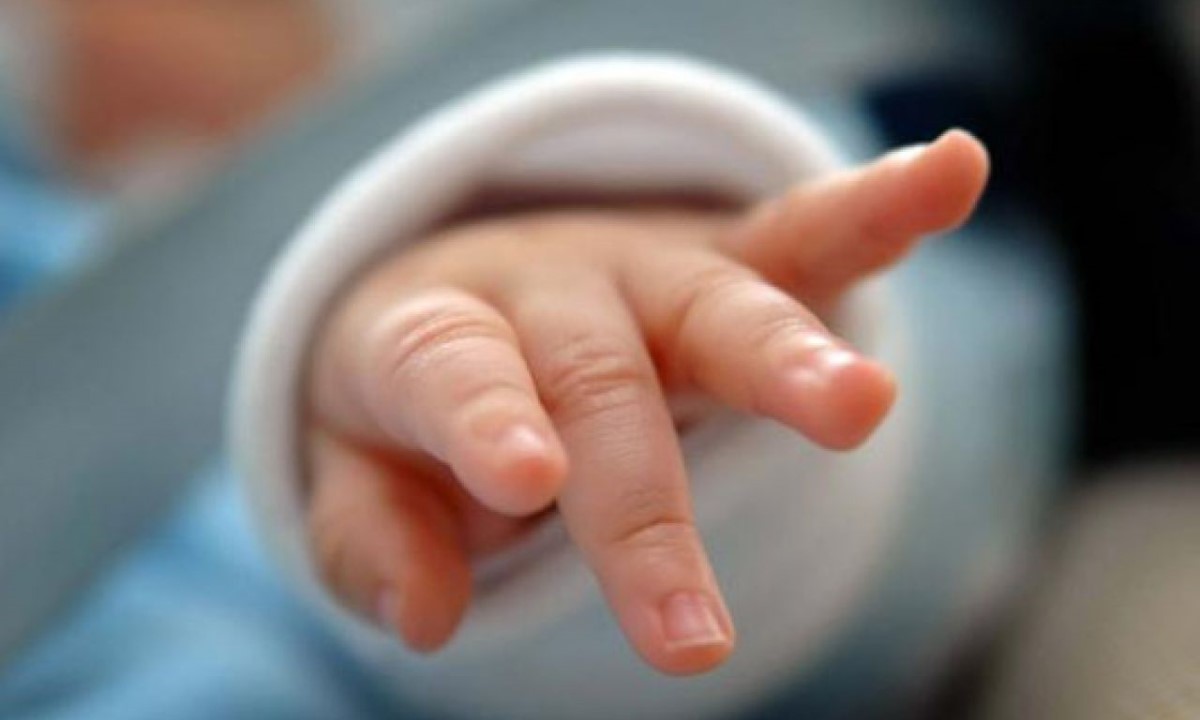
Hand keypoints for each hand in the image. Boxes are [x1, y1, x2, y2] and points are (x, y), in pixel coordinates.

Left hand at [304, 130, 988, 674]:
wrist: (453, 290)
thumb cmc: (407, 405)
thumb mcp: (356, 467)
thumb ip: (370, 538)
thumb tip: (424, 617)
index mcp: (436, 335)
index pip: (458, 375)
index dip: (490, 421)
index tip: (527, 481)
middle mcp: (549, 294)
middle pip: (599, 383)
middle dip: (644, 505)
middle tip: (690, 638)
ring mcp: (645, 276)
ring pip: (717, 308)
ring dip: (787, 360)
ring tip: (863, 406)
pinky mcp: (724, 268)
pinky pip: (800, 236)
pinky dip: (874, 211)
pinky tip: (952, 176)